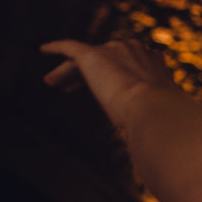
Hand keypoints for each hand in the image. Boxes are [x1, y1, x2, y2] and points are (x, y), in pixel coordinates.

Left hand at [42, 39, 173, 128]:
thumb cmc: (159, 117)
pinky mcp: (94, 54)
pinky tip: (43, 50)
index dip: (108, 75)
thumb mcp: (157, 114)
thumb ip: (151, 116)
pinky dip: (56, 46)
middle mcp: (133, 49)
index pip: (123, 63)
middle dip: (85, 72)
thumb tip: (151, 155)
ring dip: (68, 70)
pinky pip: (70, 46)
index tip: (99, 89)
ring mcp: (113, 49)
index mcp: (152, 60)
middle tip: (67, 88)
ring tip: (52, 83)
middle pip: (103, 57)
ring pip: (85, 56)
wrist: (152, 107)